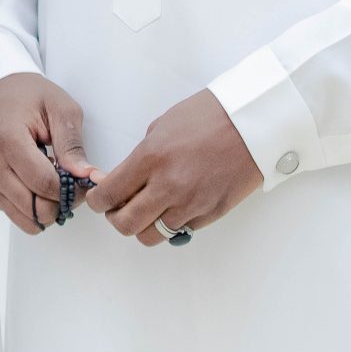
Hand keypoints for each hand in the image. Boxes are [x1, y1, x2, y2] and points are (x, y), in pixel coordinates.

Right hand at [0, 71, 93, 233]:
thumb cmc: (30, 96)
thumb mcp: (61, 108)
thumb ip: (73, 145)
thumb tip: (87, 177)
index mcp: (8, 141)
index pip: (46, 185)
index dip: (72, 189)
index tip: (82, 179)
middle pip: (37, 209)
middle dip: (61, 202)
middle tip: (69, 181)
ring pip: (27, 219)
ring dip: (47, 207)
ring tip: (53, 181)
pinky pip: (17, 215)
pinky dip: (32, 206)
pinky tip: (35, 181)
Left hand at [85, 87, 262, 246]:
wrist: (252, 123)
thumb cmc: (208, 116)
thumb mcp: (161, 127)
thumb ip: (140, 157)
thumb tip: (125, 180)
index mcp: (150, 158)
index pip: (109, 194)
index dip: (97, 202)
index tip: (98, 200)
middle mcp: (168, 185)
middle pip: (126, 224)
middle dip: (116, 218)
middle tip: (120, 207)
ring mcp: (192, 203)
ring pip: (152, 235)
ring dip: (144, 225)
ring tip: (148, 210)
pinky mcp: (212, 213)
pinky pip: (181, 230)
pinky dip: (172, 222)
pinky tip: (175, 205)